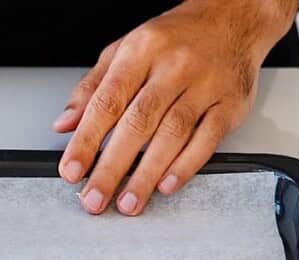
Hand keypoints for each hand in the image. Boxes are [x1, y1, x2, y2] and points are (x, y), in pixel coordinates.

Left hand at [53, 0, 297, 215]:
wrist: (234, 16)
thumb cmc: (174, 38)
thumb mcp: (124, 50)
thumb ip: (92, 88)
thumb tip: (65, 124)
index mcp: (141, 51)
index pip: (107, 101)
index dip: (86, 140)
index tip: (71, 170)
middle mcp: (174, 66)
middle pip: (138, 123)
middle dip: (112, 167)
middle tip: (94, 199)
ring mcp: (206, 84)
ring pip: (172, 134)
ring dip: (146, 174)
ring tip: (127, 202)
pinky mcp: (232, 102)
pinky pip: (208, 138)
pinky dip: (186, 165)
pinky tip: (166, 185)